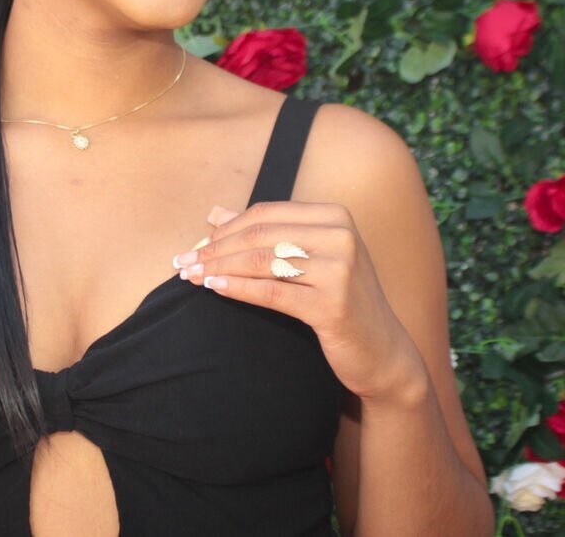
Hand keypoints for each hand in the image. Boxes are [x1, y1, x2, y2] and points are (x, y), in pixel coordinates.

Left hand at [172, 202, 426, 402]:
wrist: (382, 351)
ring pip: (262, 262)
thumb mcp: (308, 260)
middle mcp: (341, 235)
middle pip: (260, 235)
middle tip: (182, 262)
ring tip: (191, 276)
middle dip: (215, 248)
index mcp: (334, 216)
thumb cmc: (340, 301)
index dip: (224, 229)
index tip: (194, 245)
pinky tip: (214, 289)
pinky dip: (238, 289)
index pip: (264, 214)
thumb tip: (214, 212)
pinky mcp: (333, 304)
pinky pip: (273, 292)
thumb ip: (265, 234)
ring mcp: (340, 269)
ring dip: (219, 268)